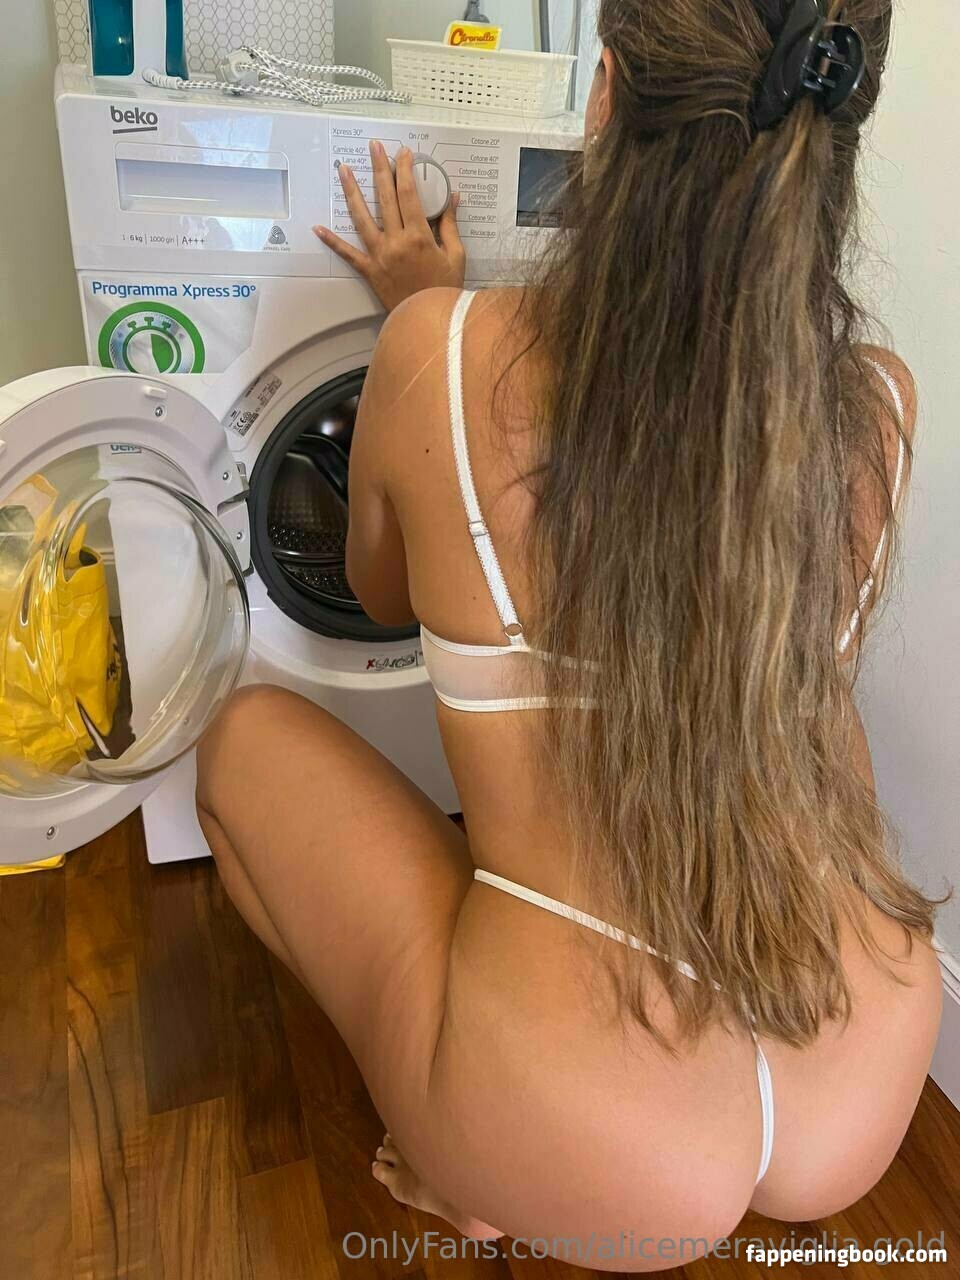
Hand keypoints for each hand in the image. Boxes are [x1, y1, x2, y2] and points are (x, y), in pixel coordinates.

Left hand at [314, 142, 465, 312]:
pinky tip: (318, 228)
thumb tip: (452, 197)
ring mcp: (380, 256)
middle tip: (374, 147)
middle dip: (379, 169)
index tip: (403, 153)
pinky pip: (348, 254)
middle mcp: (396, 242)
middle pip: (385, 198)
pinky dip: (332, 241)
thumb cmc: (445, 290)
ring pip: (362, 218)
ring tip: (343, 170)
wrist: (429, 323)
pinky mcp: (370, 271)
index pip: (409, 194)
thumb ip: (450, 225)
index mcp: (419, 236)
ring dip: (351, 192)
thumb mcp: (456, 256)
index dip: (405, 170)